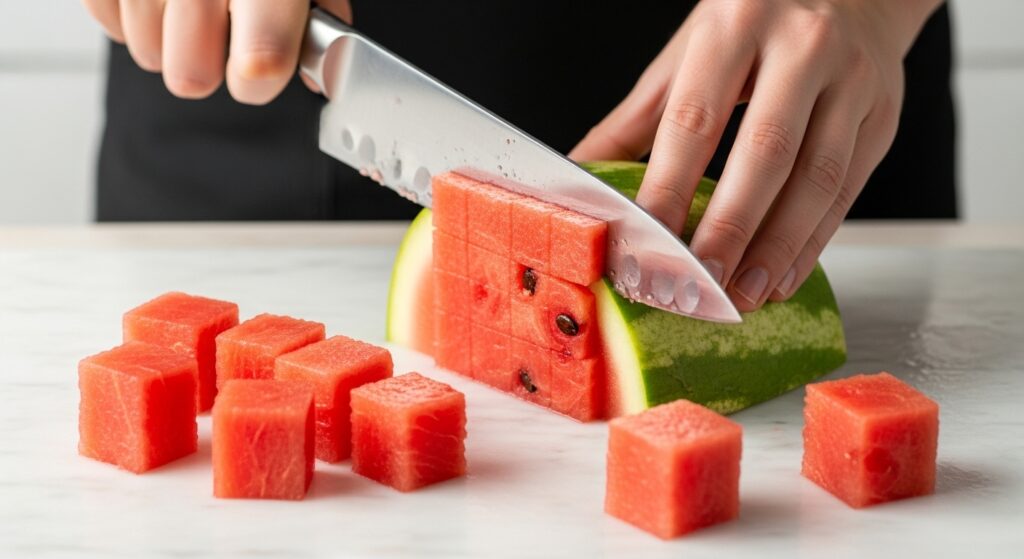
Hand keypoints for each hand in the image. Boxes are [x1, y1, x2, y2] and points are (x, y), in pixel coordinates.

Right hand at [81, 0, 351, 103]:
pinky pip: (112, 26)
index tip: (256, 72)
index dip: (258, 80)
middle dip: (206, 68)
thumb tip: (322, 69)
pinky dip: (133, 17)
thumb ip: (318, 15)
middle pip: (190, 75)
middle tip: (219, 36)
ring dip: (169, 40)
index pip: (262, 59)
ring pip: (148, 54)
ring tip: (188, 3)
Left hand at [571, 0, 942, 310]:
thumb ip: (635, 119)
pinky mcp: (883, 116)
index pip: (696, 120)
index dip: (669, 189)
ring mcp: (853, 81)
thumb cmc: (757, 21)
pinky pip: (848, 191)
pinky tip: (782, 277)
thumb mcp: (689, 52)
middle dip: (728, 229)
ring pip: (816, 178)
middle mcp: (802, 46)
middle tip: (697, 284)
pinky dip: (812, 243)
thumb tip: (580, 177)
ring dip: (776, 249)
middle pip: (764, 152)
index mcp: (737, 23)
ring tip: (741, 295)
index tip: (647, 245)